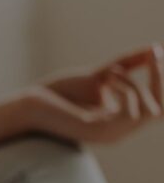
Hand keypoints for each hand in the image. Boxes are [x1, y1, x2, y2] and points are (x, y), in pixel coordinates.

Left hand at [20, 44, 163, 143]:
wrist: (31, 104)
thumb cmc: (61, 92)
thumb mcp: (102, 75)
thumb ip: (128, 65)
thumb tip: (155, 48)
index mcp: (120, 123)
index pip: (158, 109)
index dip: (162, 83)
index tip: (159, 55)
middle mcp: (118, 133)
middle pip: (160, 111)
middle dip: (160, 80)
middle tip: (154, 56)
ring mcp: (108, 134)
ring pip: (150, 111)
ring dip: (136, 83)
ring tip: (111, 71)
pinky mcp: (96, 130)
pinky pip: (130, 112)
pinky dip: (126, 89)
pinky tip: (108, 77)